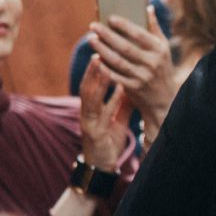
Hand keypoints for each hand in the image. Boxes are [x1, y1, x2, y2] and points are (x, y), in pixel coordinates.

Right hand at [78, 54, 132, 170]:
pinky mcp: (94, 132)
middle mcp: (87, 111)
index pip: (92, 83)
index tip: (104, 49)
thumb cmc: (109, 141)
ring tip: (102, 62)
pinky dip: (108, 100)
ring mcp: (88, 121)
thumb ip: (121, 103)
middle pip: (87, 85)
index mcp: (92, 108)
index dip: (97, 67)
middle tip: (100, 49)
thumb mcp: (117, 119)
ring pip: (89, 96)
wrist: (102, 166)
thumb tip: (129, 85)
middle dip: (93, 68)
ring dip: (96, 78)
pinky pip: (101, 114)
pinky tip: (117, 90)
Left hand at [86, 5, 181, 123]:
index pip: (140, 35)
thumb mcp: (163, 48)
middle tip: (93, 26)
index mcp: (160, 50)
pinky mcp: (134, 89)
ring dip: (102, 50)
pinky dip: (104, 68)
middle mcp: (152, 63)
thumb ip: (155, 28)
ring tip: (91, 39)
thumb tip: (147, 7)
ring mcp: (142, 77)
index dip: (125, 26)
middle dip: (108, 36)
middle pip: (126, 47)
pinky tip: (95, 58)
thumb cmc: (161, 67)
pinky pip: (116, 77)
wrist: (165, 98)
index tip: (110, 17)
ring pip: (118, 62)